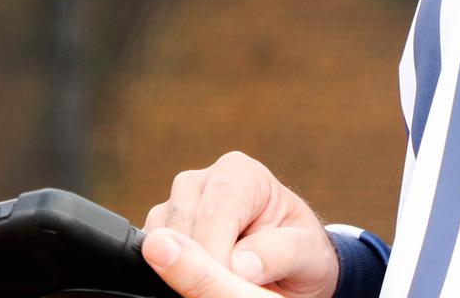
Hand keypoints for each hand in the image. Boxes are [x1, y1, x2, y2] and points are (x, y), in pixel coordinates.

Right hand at [141, 152, 338, 297]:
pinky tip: (201, 281)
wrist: (290, 263)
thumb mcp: (306, 253)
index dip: (217, 258)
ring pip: (161, 240)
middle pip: (181, 226)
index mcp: (240, 174)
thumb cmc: (300, 251)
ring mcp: (176, 203)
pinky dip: (173, 272)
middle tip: (224, 292)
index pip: (214, 216)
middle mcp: (202, 180)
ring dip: (183, 270)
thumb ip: (278, 253)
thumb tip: (239, 265)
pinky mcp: (161, 227)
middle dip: (199, 266)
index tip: (229, 288)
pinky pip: (153, 253)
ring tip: (220, 284)